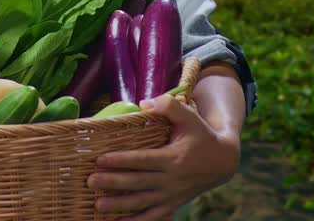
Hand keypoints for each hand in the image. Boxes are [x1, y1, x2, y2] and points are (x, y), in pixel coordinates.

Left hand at [87, 93, 240, 220]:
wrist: (222, 161)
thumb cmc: (201, 134)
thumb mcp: (189, 116)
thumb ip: (168, 106)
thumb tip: (144, 103)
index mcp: (174, 158)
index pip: (143, 160)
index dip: (122, 161)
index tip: (101, 160)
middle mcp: (172, 179)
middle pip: (138, 182)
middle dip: (113, 183)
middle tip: (91, 181)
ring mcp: (172, 194)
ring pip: (143, 203)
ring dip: (120, 205)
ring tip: (98, 205)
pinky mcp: (173, 204)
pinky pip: (154, 216)